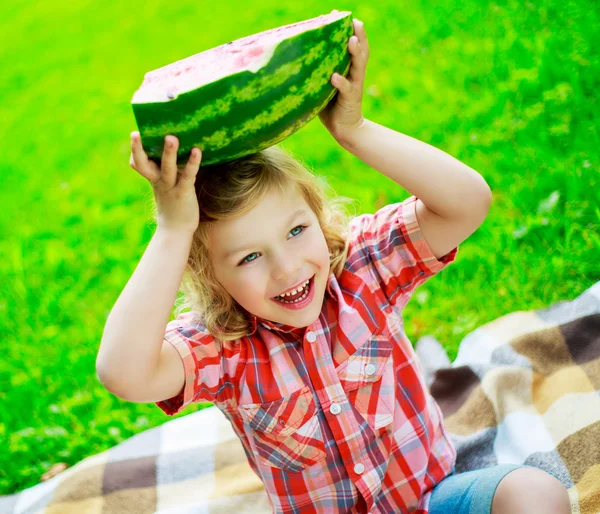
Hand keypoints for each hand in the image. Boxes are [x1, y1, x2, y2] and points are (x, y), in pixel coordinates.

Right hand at [129, 132, 201, 233]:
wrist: (177, 230)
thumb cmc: (173, 203)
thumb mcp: (164, 185)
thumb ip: (165, 169)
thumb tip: (175, 147)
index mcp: (152, 178)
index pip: (137, 163)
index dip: (135, 151)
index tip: (134, 135)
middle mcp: (158, 181)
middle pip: (144, 164)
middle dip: (138, 149)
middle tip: (134, 134)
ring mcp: (170, 187)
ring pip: (167, 168)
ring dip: (169, 153)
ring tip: (171, 137)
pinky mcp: (184, 192)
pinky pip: (188, 175)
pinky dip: (192, 163)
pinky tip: (197, 151)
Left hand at [318, 18, 368, 139]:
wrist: (344, 129)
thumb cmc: (331, 105)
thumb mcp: (324, 84)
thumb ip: (318, 71)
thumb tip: (296, 57)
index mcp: (349, 68)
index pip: (352, 45)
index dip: (347, 29)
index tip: (337, 14)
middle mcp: (354, 73)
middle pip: (360, 50)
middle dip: (358, 34)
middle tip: (354, 21)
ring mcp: (354, 85)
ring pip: (358, 66)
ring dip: (355, 52)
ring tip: (351, 41)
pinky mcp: (350, 99)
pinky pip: (346, 89)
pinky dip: (341, 82)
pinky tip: (335, 77)